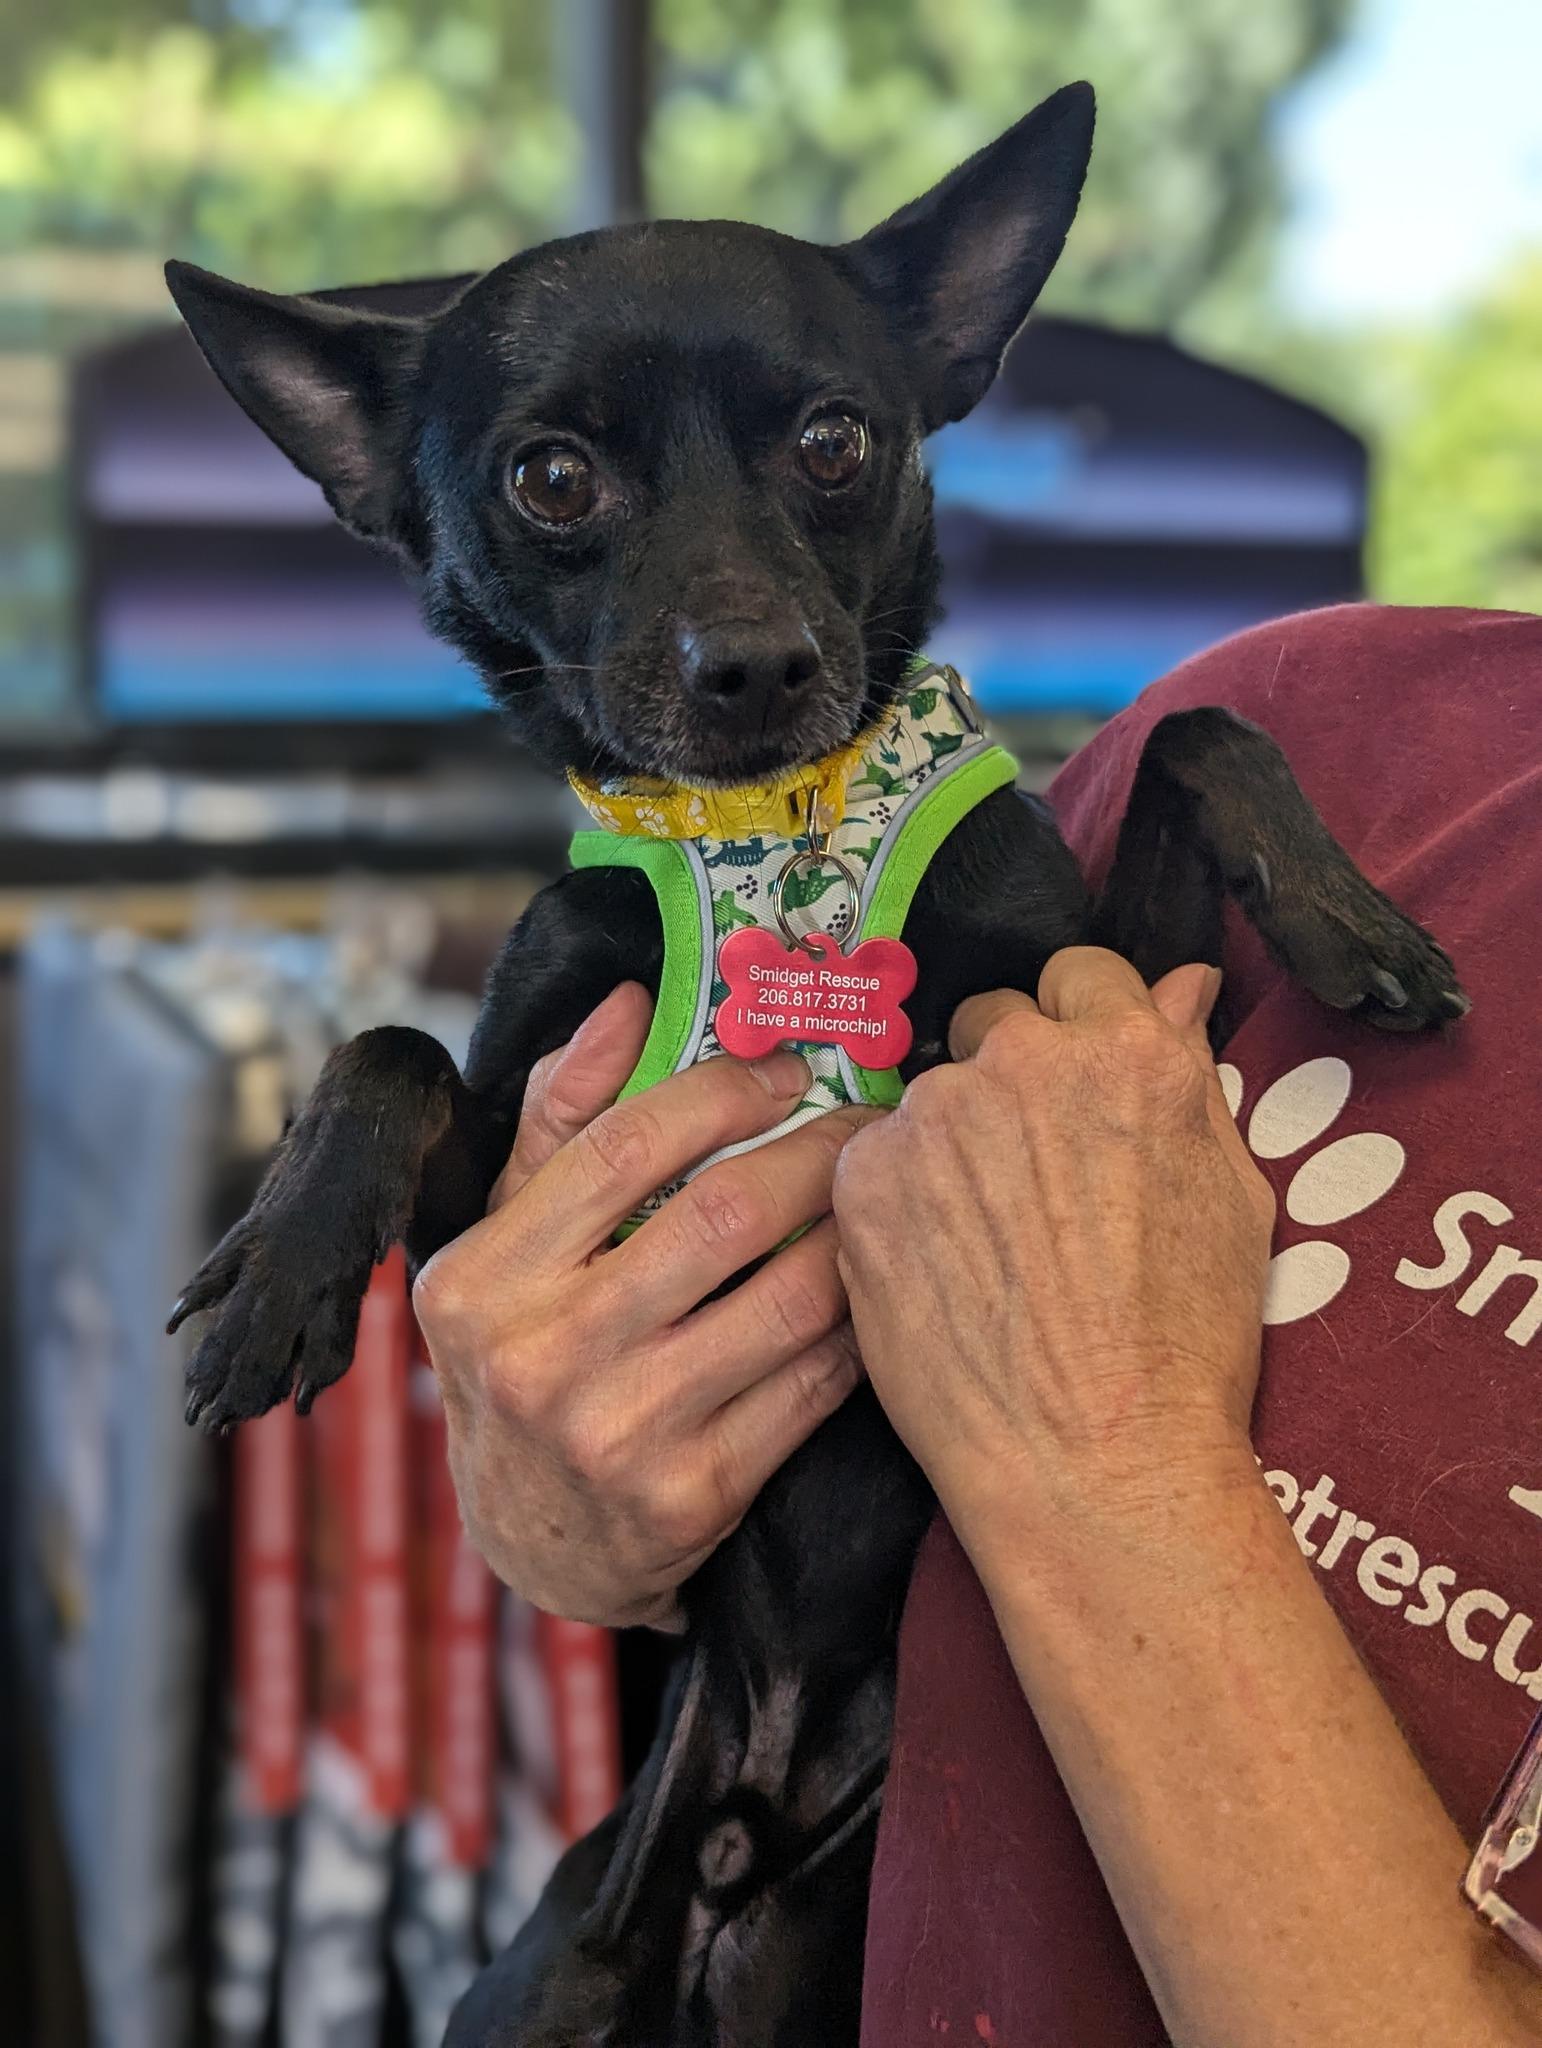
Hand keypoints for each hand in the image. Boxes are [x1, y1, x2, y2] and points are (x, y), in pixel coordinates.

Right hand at [413, 984, 871, 1628]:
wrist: (536, 1543)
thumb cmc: (522, 1355)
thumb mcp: (502, 1242)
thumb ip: (557, 1119)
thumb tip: (631, 1002)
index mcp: (481, 1279)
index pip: (620, 1146)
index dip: (721, 1091)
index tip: (786, 1067)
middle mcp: (541, 1358)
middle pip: (721, 1217)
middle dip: (816, 1152)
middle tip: (866, 1123)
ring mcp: (620, 1434)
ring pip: (785, 1301)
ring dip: (854, 1234)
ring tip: (883, 1194)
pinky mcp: (694, 1496)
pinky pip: (812, 1385)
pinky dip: (857, 1325)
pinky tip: (873, 1287)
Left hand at [832, 947, 1274, 1569]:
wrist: (1097, 1460)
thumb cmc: (1186, 1344)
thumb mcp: (1231, 1196)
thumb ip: (1191, 1075)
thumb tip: (1181, 986)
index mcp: (1126, 1051)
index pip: (1081, 976)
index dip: (1080, 1029)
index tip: (1075, 1091)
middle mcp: (1022, 1063)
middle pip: (993, 1024)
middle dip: (1007, 1078)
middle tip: (1027, 1177)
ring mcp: (932, 1118)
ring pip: (930, 1100)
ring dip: (949, 1145)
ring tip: (983, 1245)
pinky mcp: (863, 1180)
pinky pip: (874, 1162)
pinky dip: (896, 1201)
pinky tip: (936, 1269)